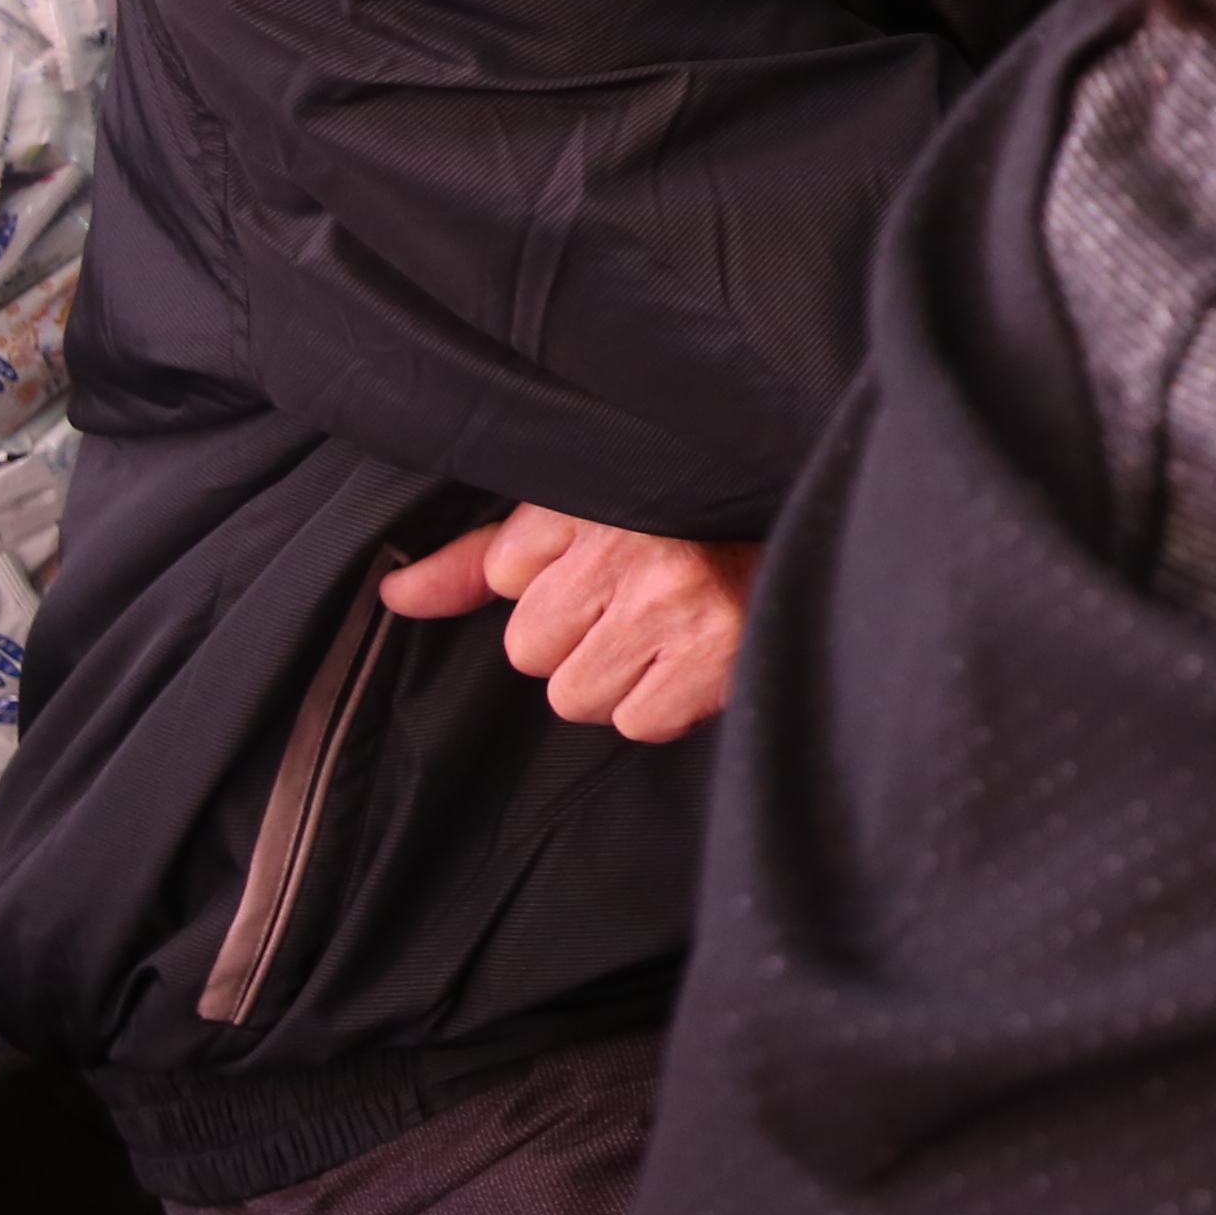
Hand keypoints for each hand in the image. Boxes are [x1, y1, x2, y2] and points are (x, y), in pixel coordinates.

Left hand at [376, 507, 759, 744]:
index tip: (617, 564)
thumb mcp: (586, 516)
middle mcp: (630, 541)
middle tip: (649, 605)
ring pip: (577, 694)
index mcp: (595, 493)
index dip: (558, 583)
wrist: (820, 524)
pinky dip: (670, 706)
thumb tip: (396, 596)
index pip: (506, 574)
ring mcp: (674, 597)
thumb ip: (483, 558)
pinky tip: (701, 661)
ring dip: (624, 678)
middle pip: (532, 649)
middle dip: (584, 640)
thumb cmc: (697, 527)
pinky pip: (639, 721)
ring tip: (675, 633)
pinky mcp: (717, 649)